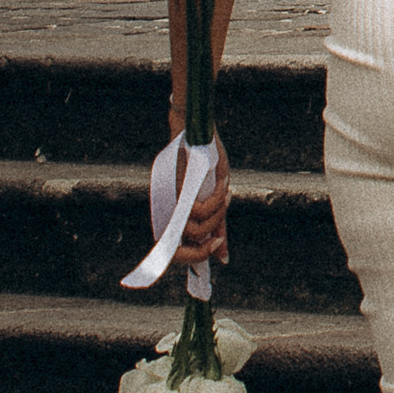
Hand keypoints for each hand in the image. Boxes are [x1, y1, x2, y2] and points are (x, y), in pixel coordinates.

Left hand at [181, 142, 229, 266]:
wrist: (196, 133)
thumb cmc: (204, 165)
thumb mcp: (214, 200)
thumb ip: (216, 228)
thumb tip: (222, 258)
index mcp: (175, 218)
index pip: (178, 252)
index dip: (196, 259)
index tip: (218, 257)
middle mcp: (169, 215)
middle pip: (182, 251)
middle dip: (203, 251)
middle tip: (218, 241)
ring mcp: (171, 205)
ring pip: (197, 230)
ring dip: (217, 215)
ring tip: (224, 193)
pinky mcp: (176, 194)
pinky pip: (198, 212)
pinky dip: (214, 203)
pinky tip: (222, 190)